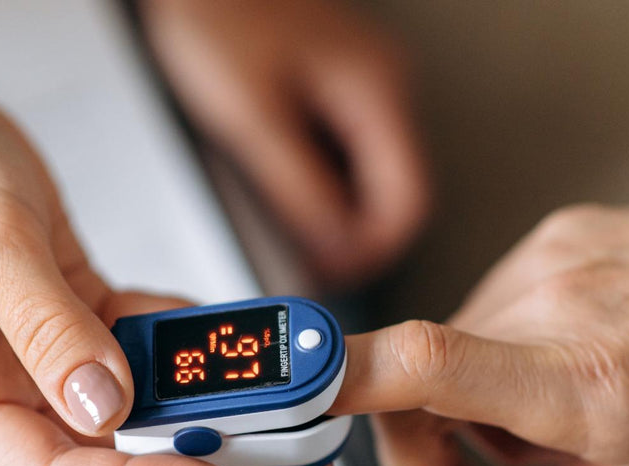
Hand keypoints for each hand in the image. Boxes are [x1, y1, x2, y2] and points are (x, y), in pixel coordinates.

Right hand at [0, 72, 249, 465]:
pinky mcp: (67, 320)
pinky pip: (134, 344)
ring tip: (263, 400)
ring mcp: (34, 359)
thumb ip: (51, 331)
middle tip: (263, 453)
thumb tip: (109, 405)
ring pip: (128, 403)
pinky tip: (223, 339)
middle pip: (99, 452)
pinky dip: (178, 342)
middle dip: (181, 453)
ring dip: (192, 399)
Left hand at [140, 0, 428, 283]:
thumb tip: (334, 246)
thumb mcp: (253, 118)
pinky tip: (293, 194)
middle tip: (316, 267)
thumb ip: (299, 187)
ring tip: (298, 237)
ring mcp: (367, 84)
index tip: (338, 276)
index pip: (412, 200)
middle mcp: (385, 86)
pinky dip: (330, 184)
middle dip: (360, 237)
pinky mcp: (340, 84)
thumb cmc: (217, 20)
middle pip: (399, 191)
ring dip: (344, 212)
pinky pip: (351, 151)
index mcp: (377, 91)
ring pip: (375, 174)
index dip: (378, 250)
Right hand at [331, 163, 628, 465]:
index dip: (340, 379)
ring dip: (476, 401)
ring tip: (556, 421)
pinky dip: (505, 352)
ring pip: (451, 346)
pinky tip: (568, 366)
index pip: (425, 365)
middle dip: (431, 449)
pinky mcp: (554, 234)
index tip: (296, 399)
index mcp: (584, 381)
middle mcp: (552, 304)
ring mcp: (549, 258)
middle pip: (416, 380)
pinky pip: (488, 306)